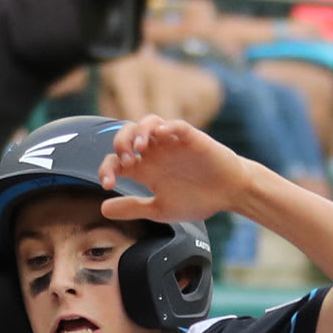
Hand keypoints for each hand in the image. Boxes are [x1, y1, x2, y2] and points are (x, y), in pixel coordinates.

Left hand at [97, 116, 256, 224]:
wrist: (229, 194)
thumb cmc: (196, 199)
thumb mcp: (159, 209)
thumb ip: (133, 207)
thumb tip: (103, 209)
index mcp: (145, 170)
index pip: (116, 161)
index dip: (107, 169)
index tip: (108, 184)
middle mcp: (155, 153)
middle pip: (127, 134)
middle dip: (121, 144)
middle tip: (126, 162)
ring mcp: (172, 143)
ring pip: (149, 122)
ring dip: (140, 132)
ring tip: (139, 148)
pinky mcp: (192, 138)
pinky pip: (176, 125)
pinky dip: (166, 127)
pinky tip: (159, 134)